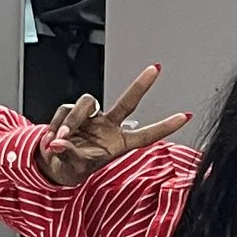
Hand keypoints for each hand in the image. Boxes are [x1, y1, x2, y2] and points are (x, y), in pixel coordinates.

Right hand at [40, 68, 190, 192]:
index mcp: (119, 143)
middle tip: (155, 69)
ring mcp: (92, 117)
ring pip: (86, 104)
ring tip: (59, 140)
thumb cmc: (73, 167)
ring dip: (71, 121)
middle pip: (127, 102)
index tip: (185, 116)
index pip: (146, 135)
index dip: (165, 126)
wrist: (54, 165)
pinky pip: (65, 110)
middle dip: (141, 85)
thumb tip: (59, 144)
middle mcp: (109, 126)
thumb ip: (69, 154)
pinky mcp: (74, 112)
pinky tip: (51, 140)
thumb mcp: (74, 167)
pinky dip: (56, 124)